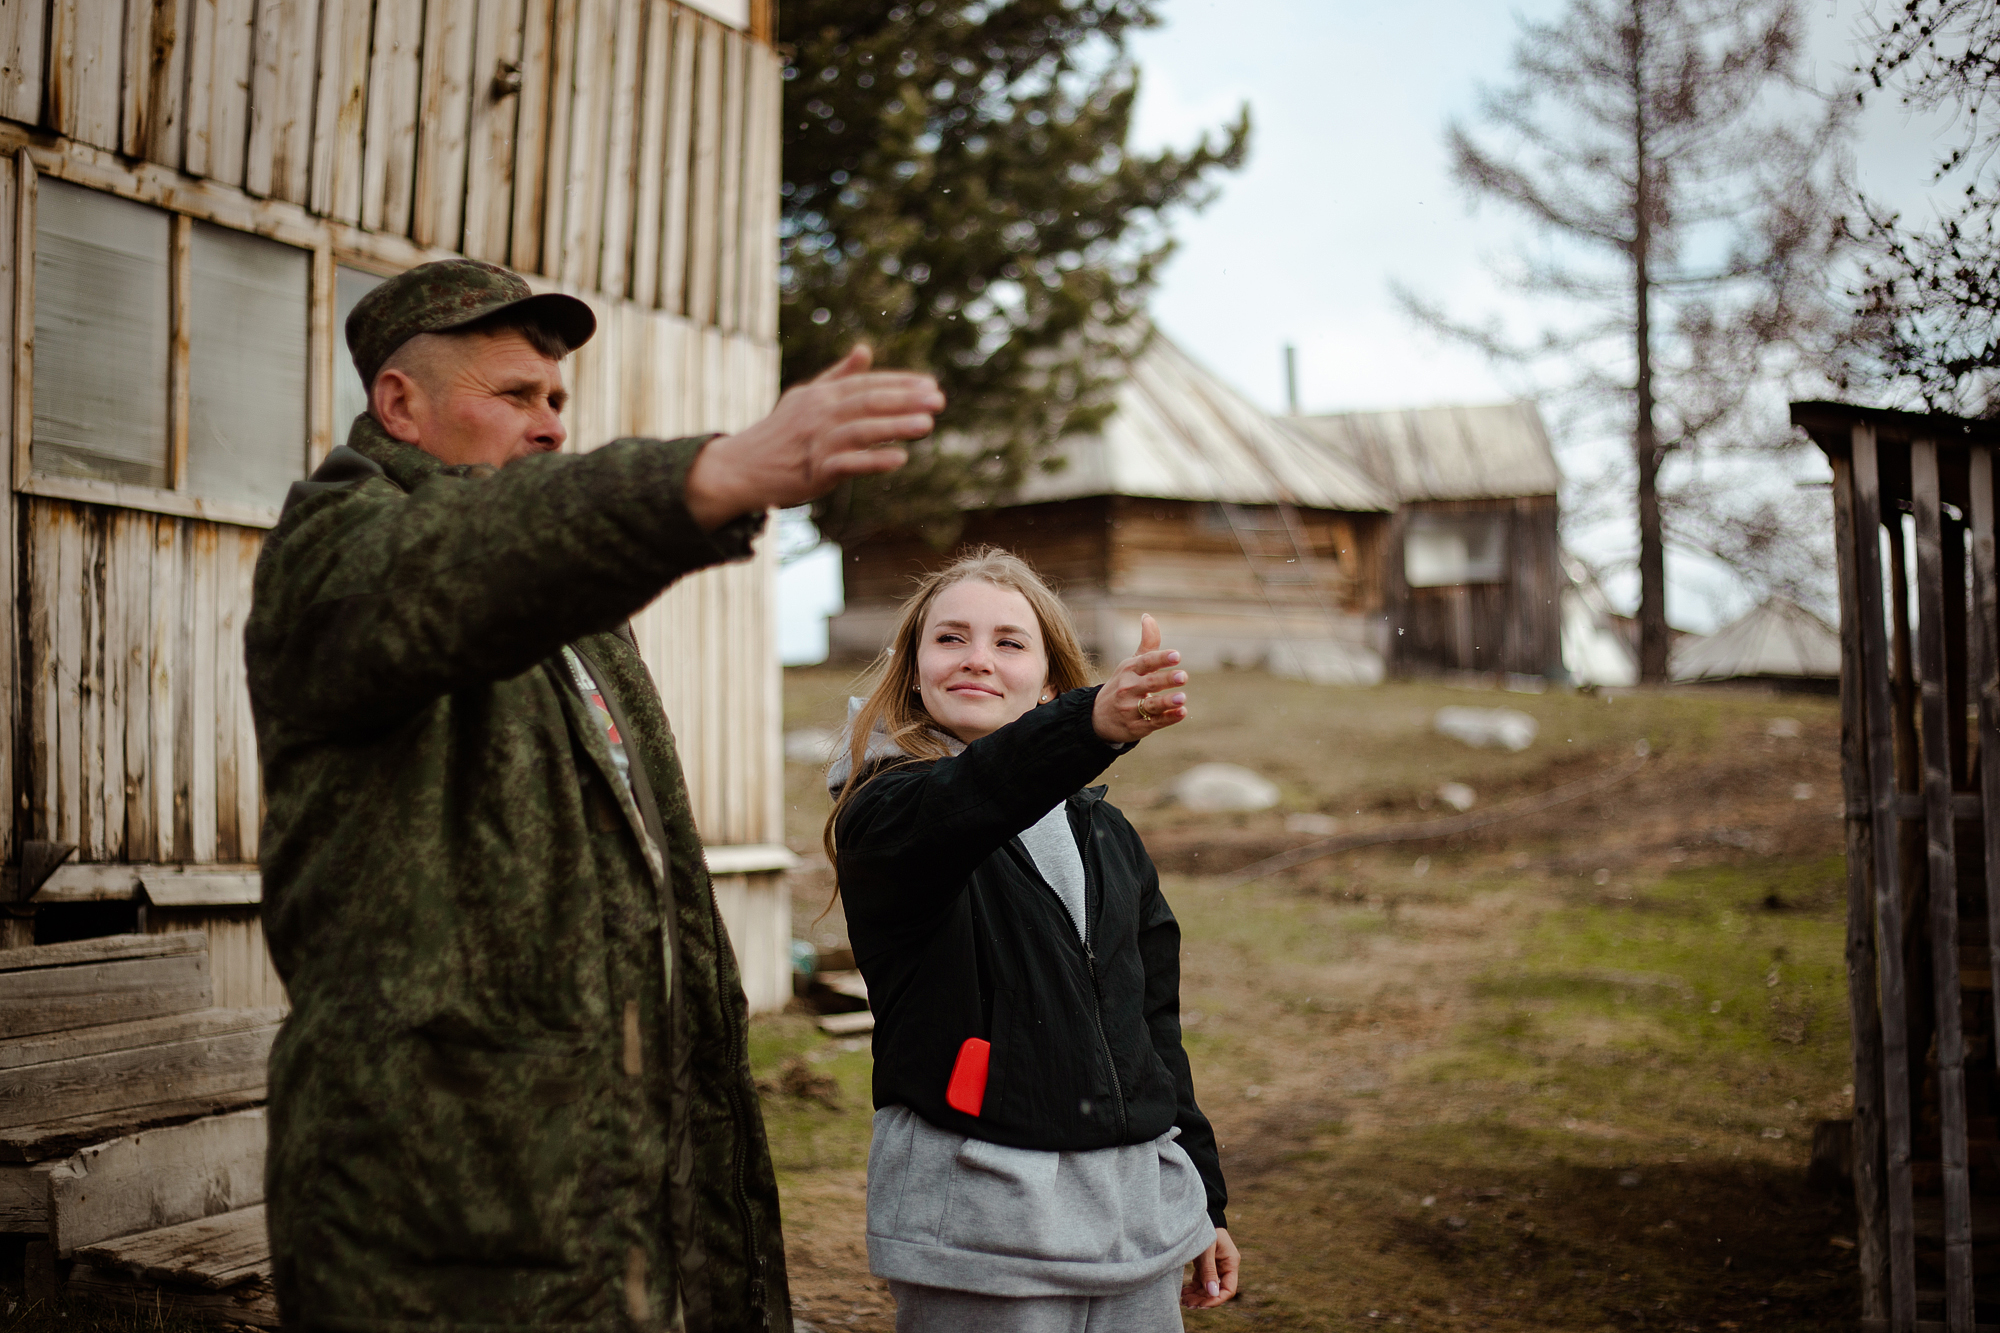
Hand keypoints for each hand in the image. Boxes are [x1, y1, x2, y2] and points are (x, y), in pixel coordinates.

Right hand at [683, 346, 942, 529]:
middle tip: (939, 400)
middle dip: (905, 400)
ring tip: (927, 425)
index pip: (867, 384)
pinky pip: (847, 464)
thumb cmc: (781, 433)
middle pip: (868, 402)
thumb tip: (865, 349)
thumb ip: (838, 376)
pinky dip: (873, 460)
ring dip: (895, 426)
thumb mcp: (806, 397)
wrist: (742, 467)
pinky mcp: (814, 471)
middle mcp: (820, 413)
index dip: (900, 383)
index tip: (931, 384)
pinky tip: (899, 459)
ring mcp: (817, 442)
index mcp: (821, 395)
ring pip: (861, 430)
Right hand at [1091, 614, 1187, 743]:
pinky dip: (1168, 719)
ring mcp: (1130, 709)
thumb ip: (1147, 644)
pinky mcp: (1136, 727)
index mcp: (1129, 670)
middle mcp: (1128, 689)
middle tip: (1184, 676)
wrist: (1097, 718)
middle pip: (1150, 683)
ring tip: (1183, 698)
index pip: (1146, 662)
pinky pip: (1154, 723)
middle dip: (1166, 680)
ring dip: (1167, 702)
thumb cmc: (1122, 685)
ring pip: (1151, 705)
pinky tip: (1182, 713)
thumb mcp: (1130, 665)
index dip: (1161, 658)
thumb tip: (1148, 617)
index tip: (1176, 655)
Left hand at [1181, 1226, 1238, 1307]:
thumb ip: (1209, 1270)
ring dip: (1197, 1296)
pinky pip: (1200, 1281)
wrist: (1198, 1214)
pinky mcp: (1205, 1265)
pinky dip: (1193, 1288)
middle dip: (1203, 1299)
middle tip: (1188, 1304)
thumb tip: (1213, 1293)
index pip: (1228, 1289)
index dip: (1216, 1299)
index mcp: (1230, 1263)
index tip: (1202, 1304)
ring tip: (1183, 1301)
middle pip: (1216, 1290)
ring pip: (1207, 1287)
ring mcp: (1215, 1266)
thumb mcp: (1207, 1249)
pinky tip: (1183, 1293)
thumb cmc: (1204, 1229)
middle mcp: (1224, 1266)